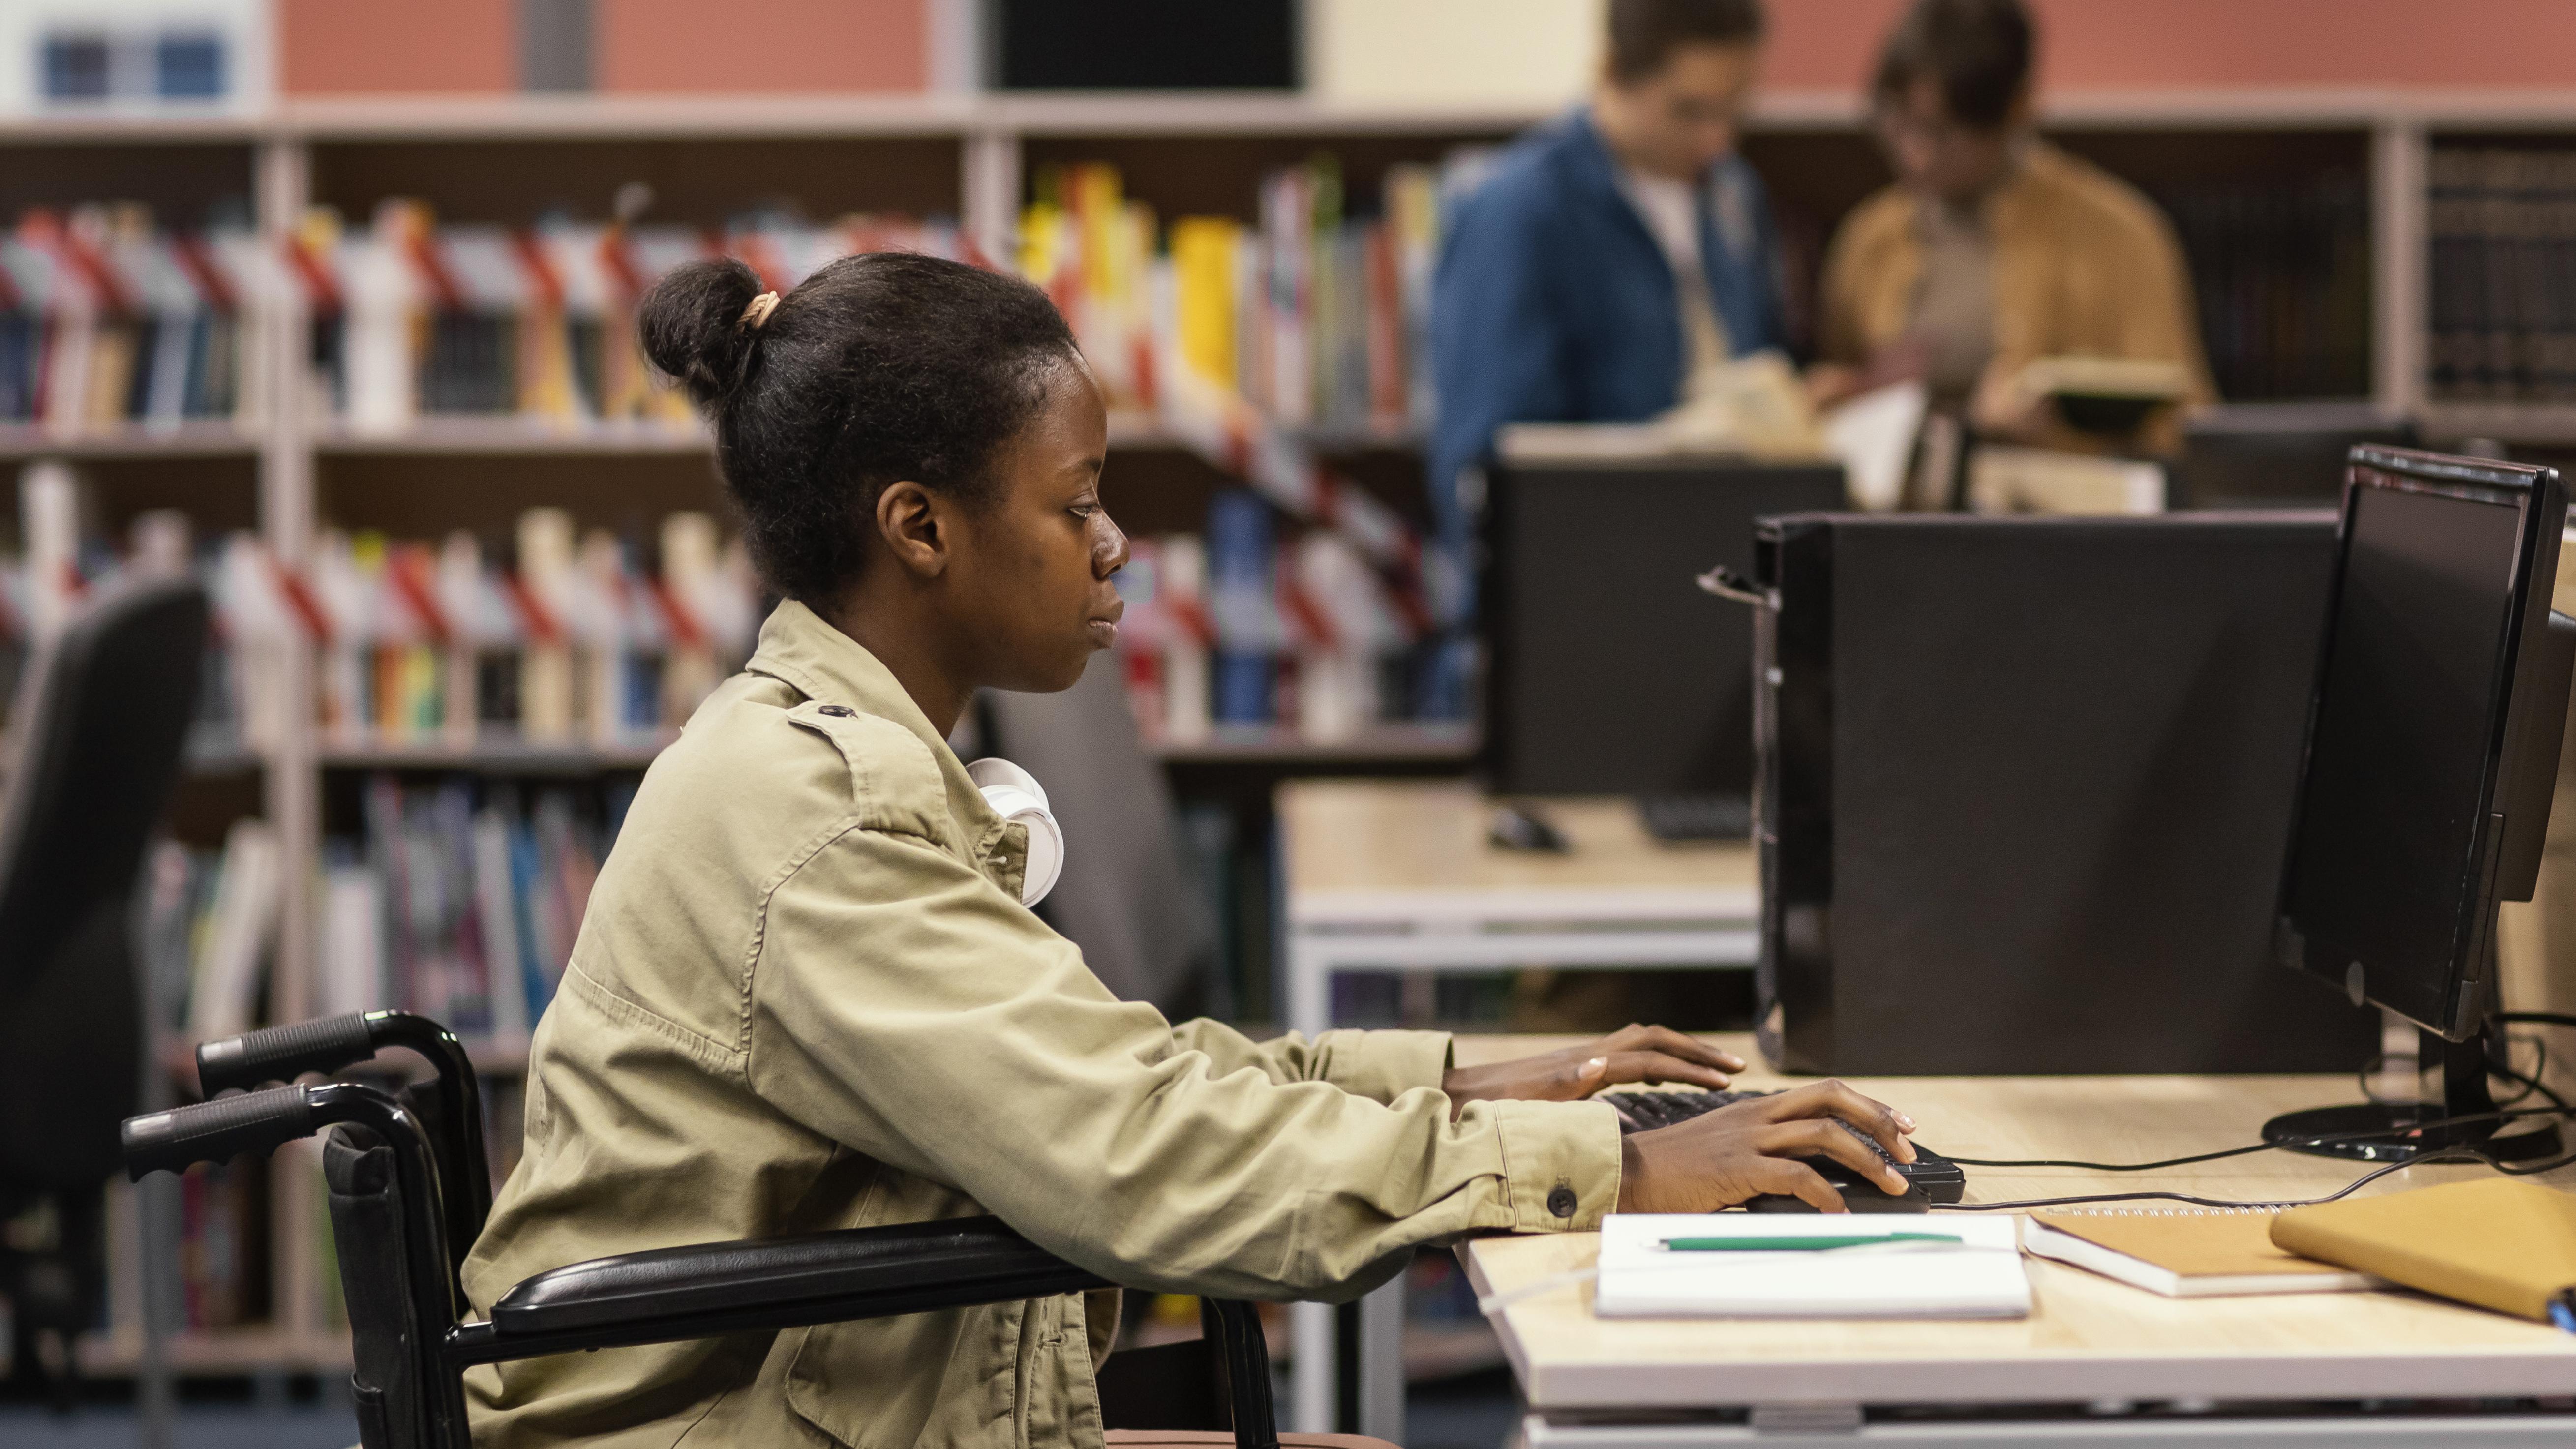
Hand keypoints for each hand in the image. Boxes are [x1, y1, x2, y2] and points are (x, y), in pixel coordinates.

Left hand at [1438, 1024, 1744, 1118]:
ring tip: (1714, 1069)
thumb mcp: (1529, 1099)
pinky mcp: (1579, 1067)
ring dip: (1681, 1052)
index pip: (1652, 1060)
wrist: (1462, 1096)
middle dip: (1698, 1051)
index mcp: (1587, 1064)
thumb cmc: (1495, 1105)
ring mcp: (1586, 1058)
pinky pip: (1631, 1055)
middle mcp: (1590, 1054)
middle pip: (1657, 1040)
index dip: (1690, 1068)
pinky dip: (1657, 1060)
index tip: (1726, 1080)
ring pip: (1646, 1043)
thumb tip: (1600, 1063)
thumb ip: (1564, 1083)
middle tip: (1736, 1067)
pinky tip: (1665, 1078)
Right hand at [1616, 1080, 1917, 1214]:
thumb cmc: (1677, 1170)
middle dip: (1879, 1121)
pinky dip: (1826, 1193)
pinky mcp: (1737, 1167)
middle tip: (1907, 1150)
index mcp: (1757, 1108)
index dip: (1869, 1106)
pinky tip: (1840, 1211)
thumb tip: (1814, 1174)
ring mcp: (1748, 1139)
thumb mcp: (1727, 1149)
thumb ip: (1766, 1152)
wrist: (1630, 1174)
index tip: (1899, 1127)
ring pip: (1824, 1134)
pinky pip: (1796, 1175)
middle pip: (1833, 1099)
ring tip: (1891, 1183)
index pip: (1826, 1093)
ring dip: (1867, 1159)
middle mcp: (1758, 1115)